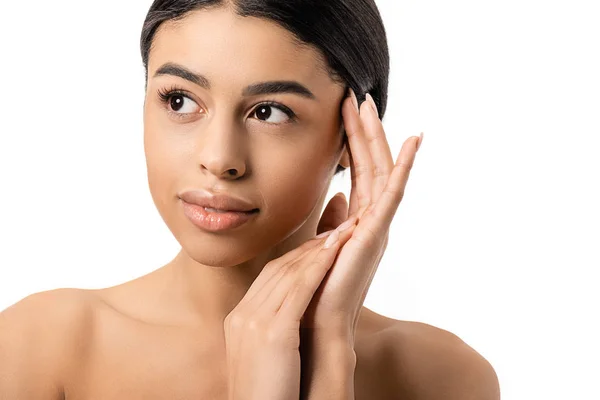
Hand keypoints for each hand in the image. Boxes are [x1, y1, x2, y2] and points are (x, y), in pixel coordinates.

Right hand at [224, 221, 356, 399]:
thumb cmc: (266, 395)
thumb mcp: (261, 357)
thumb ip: (269, 332)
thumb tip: (288, 322)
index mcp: (238, 320)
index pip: (269, 277)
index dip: (296, 258)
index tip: (318, 245)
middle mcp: (243, 315)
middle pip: (278, 268)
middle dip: (309, 247)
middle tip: (335, 230)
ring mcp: (255, 321)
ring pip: (290, 273)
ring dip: (319, 249)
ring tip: (342, 232)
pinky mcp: (273, 332)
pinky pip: (300, 288)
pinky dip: (319, 266)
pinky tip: (337, 251)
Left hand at [303, 88, 422, 340]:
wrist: (318, 324)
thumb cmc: (318, 289)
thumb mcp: (323, 245)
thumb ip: (333, 221)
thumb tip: (338, 197)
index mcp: (357, 221)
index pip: (356, 173)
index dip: (351, 141)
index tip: (343, 111)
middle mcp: (370, 220)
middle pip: (370, 166)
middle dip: (363, 130)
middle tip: (356, 96)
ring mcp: (376, 225)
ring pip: (380, 172)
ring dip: (376, 138)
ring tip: (368, 105)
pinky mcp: (377, 233)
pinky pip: (393, 193)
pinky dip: (404, 167)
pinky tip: (412, 141)